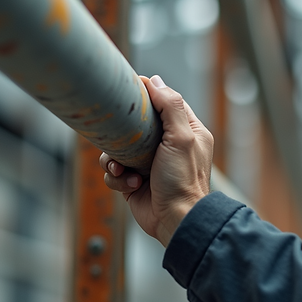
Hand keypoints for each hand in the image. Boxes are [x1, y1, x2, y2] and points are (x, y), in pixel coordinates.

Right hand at [101, 75, 213, 245]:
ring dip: (116, 159)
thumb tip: (155, 81)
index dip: (147, 96)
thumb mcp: (182, 137)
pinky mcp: (134, 183)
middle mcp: (168, 146)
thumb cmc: (183, 180)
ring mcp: (148, 165)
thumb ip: (171, 107)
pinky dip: (119, 178)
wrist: (176, 220)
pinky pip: (114, 172)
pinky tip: (132, 184)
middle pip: (136, 125)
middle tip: (118, 135)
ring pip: (118, 149)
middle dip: (123, 133)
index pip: (165, 103)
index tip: (130, 92)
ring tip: (124, 169)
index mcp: (187, 132)